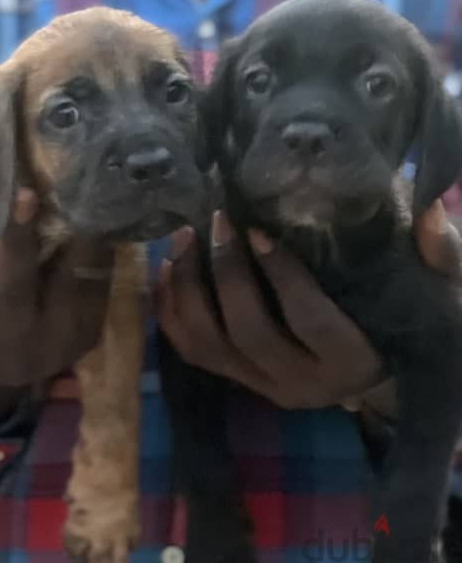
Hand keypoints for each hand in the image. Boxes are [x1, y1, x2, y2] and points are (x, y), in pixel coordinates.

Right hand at [0, 188, 113, 425]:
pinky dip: (93, 246)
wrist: (16, 367)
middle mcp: (12, 355)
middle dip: (15, 238)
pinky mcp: (90, 334)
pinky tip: (90, 207)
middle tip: (18, 189)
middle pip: (14, 289)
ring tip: (63, 190)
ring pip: (63, 286)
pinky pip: (95, 286)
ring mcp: (57, 346)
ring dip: (63, 236)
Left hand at [156, 199, 461, 409]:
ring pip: (209, 344)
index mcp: (352, 362)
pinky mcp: (236, 380)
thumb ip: (441, 257)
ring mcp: (262, 387)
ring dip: (188, 288)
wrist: (373, 365)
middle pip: (249, 333)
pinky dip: (170, 310)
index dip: (280, 275)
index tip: (257, 229)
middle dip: (225, 274)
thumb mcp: (436, 292)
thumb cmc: (404, 320)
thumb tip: (428, 214)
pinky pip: (189, 350)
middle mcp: (301, 386)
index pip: (310, 320)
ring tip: (184, 237)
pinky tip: (167, 268)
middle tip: (215, 222)